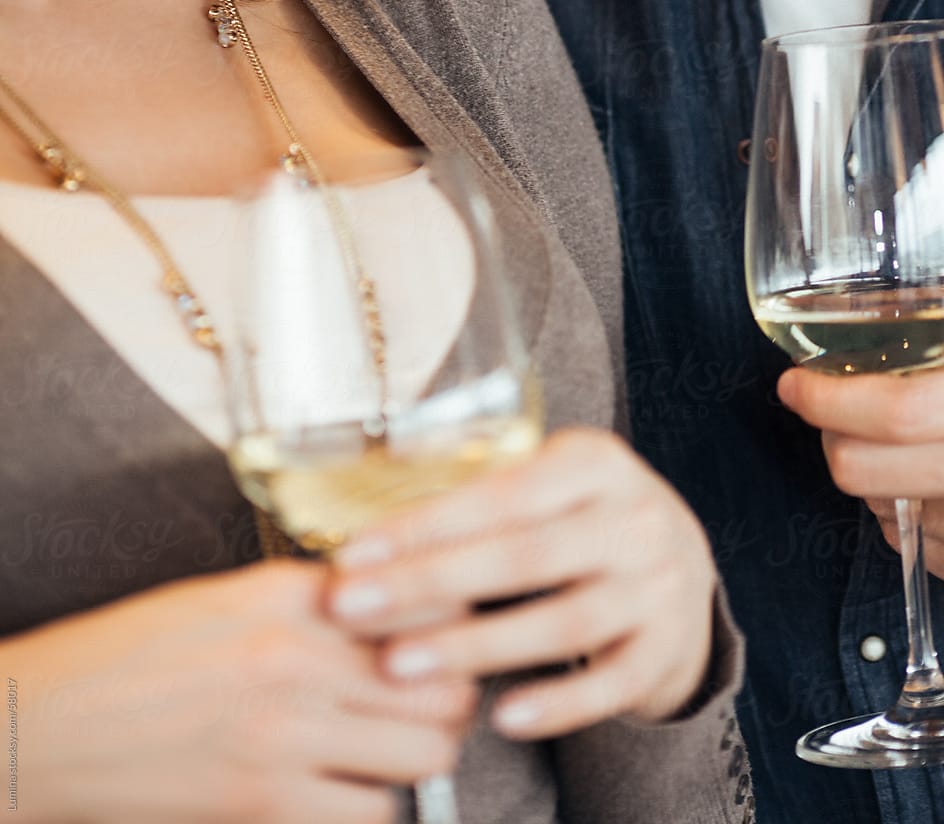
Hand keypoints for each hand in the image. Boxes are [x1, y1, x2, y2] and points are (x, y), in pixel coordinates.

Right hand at [6, 558, 476, 823]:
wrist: (40, 726)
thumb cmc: (119, 661)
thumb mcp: (217, 599)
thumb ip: (302, 600)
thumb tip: (375, 607)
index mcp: (284, 594)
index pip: (416, 594)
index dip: (447, 618)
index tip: (450, 631)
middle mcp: (295, 654)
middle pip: (439, 672)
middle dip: (451, 689)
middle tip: (437, 698)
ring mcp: (284, 731)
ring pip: (423, 747)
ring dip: (423, 751)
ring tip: (402, 747)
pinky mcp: (264, 801)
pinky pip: (371, 811)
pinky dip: (376, 804)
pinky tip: (355, 790)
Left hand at [325, 427, 717, 738]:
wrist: (684, 565)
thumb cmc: (586, 519)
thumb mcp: (554, 481)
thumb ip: (482, 490)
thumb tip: (375, 508)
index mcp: (595, 462)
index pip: (502, 492)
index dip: (426, 524)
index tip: (356, 553)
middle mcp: (633, 517)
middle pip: (525, 554)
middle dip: (430, 583)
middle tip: (355, 609)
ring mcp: (656, 585)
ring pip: (562, 621)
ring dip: (476, 646)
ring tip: (401, 664)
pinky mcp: (664, 649)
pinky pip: (608, 685)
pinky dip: (557, 704)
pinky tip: (503, 718)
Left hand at [778, 314, 943, 613]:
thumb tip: (890, 322)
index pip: (892, 410)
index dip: (825, 398)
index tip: (796, 384)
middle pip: (862, 471)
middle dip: (831, 438)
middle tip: (836, 413)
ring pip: (882, 510)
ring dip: (874, 476)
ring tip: (912, 447)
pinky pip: (919, 549)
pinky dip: (912, 514)